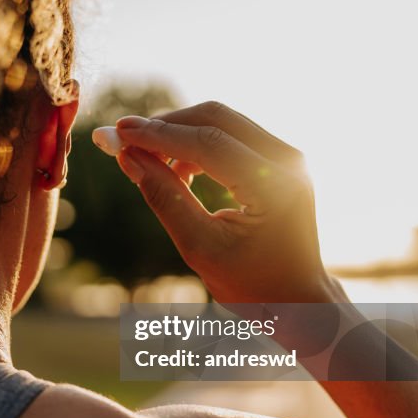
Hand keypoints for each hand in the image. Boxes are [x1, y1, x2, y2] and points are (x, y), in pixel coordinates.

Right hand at [113, 101, 339, 303]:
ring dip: (181, 134)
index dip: (158, 135)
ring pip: (223, 122)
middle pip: (217, 118)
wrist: (298, 298)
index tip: (119, 131)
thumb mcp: (200, 247)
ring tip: (150, 163)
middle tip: (127, 139)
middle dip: (167, 125)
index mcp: (275, 187)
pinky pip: (233, 135)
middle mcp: (288, 162)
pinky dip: (199, 144)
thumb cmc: (252, 283)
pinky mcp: (281, 159)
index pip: (208, 143)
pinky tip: (178, 171)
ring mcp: (288, 157)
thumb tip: (128, 158)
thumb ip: (165, 198)